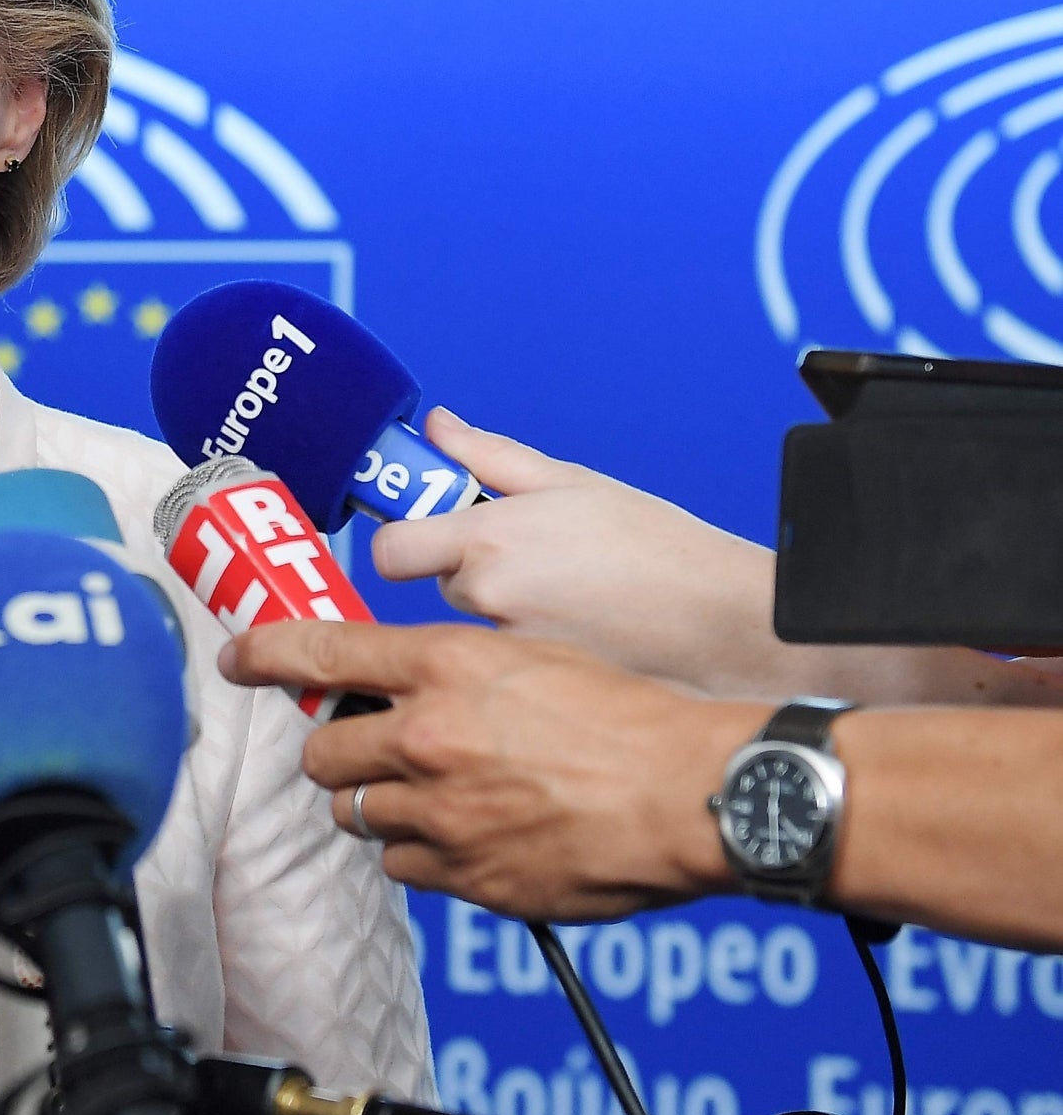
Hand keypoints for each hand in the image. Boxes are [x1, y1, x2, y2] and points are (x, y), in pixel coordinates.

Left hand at [223, 619, 751, 918]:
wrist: (692, 793)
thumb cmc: (627, 718)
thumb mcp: (531, 656)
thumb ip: (450, 670)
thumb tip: (397, 684)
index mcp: (444, 666)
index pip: (319, 650)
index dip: (265, 654)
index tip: (239, 659)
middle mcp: (427, 737)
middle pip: (323, 753)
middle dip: (342, 753)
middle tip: (379, 752)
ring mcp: (440, 812)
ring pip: (357, 813)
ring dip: (382, 806)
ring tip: (441, 797)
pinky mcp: (465, 876)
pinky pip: (403, 866)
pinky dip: (423, 855)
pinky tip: (470, 838)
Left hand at [367, 409, 779, 692]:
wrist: (724, 624)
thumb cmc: (659, 548)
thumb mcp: (572, 482)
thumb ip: (490, 457)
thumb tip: (439, 428)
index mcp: (490, 539)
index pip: (390, 550)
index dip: (404, 538)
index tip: (429, 530)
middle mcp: (489, 598)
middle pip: (439, 584)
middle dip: (471, 569)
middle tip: (532, 556)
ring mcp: (507, 648)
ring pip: (474, 625)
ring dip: (503, 608)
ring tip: (567, 594)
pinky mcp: (530, 686)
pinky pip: (504, 659)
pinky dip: (528, 643)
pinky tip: (576, 626)